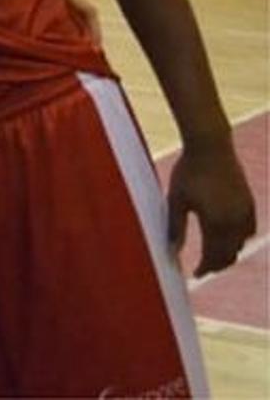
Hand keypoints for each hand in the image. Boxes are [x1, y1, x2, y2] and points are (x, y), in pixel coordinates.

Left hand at [169, 139, 256, 275]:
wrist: (211, 146)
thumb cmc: (187, 172)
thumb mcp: (175, 200)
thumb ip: (175, 228)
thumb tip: (172, 252)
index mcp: (215, 223)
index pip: (213, 256)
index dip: (204, 268)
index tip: (195, 275)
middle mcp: (234, 221)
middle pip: (229, 254)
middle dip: (216, 265)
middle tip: (204, 270)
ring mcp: (245, 212)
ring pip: (241, 244)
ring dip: (229, 253)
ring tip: (214, 257)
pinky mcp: (250, 202)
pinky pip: (249, 230)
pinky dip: (240, 239)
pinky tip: (230, 239)